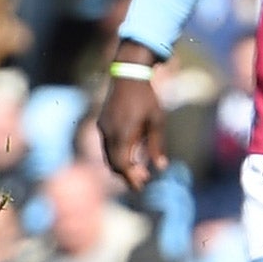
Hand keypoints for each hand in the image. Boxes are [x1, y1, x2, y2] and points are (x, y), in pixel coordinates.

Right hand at [98, 65, 165, 190]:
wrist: (127, 76)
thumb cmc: (146, 98)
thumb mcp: (157, 121)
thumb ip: (157, 145)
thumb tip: (160, 167)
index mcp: (123, 133)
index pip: (122, 164)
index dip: (131, 178)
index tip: (142, 186)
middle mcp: (109, 133)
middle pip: (113, 163)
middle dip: (126, 175)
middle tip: (142, 181)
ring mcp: (103, 128)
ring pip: (108, 156)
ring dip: (121, 166)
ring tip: (139, 171)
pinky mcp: (102, 124)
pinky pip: (107, 146)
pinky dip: (117, 155)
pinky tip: (131, 156)